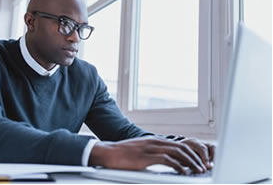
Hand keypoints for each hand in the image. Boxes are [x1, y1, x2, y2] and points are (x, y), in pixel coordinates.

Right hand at [89, 136, 208, 174]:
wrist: (109, 153)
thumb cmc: (123, 153)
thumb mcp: (141, 150)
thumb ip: (153, 153)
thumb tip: (164, 160)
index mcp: (155, 141)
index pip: (179, 144)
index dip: (191, 153)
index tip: (198, 162)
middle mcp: (155, 142)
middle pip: (182, 147)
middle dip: (195, 158)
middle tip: (202, 167)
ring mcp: (151, 148)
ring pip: (177, 153)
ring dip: (190, 162)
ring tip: (197, 170)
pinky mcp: (146, 157)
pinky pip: (167, 160)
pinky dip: (178, 166)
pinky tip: (183, 172)